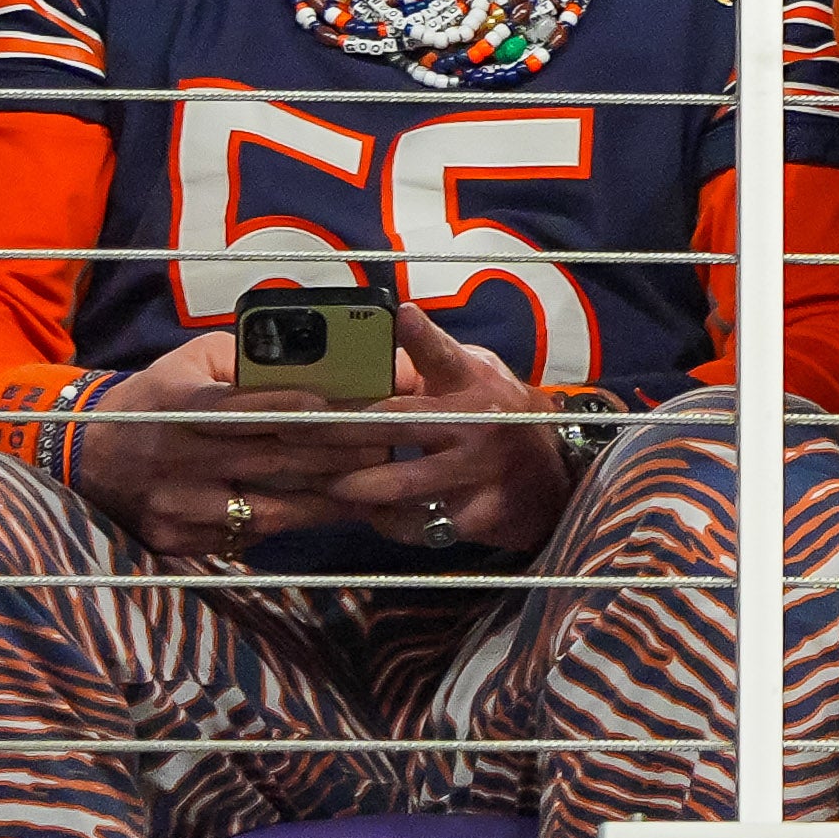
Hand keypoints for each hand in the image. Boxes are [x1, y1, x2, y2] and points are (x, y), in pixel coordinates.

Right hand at [68, 332, 402, 558]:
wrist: (91, 456)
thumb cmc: (162, 396)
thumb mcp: (196, 360)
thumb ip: (255, 358)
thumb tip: (334, 356)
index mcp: (177, 405)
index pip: (239, 408)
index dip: (291, 408)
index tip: (345, 407)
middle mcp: (176, 459)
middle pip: (271, 459)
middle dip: (341, 451)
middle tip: (395, 442)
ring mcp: (178, 506)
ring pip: (270, 507)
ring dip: (332, 497)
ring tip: (383, 484)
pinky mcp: (181, 540)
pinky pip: (252, 534)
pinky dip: (299, 521)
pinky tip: (338, 510)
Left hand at [326, 304, 572, 559]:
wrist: (550, 480)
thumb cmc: (494, 416)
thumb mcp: (472, 378)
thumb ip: (427, 364)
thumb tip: (365, 347)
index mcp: (473, 380)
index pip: (445, 353)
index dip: (423, 335)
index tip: (402, 314)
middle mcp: (478, 421)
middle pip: (398, 423)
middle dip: (337, 428)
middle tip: (288, 429)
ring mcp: (479, 470)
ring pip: (401, 482)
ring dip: (353, 484)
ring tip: (319, 481)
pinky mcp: (476, 515)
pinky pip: (416, 522)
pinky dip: (385, 520)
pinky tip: (365, 513)